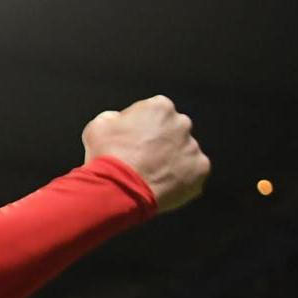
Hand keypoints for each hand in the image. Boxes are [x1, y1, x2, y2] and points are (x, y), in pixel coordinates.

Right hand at [82, 96, 208, 212]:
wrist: (119, 189)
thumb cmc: (106, 156)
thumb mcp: (97, 126)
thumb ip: (114, 118)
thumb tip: (119, 121)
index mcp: (160, 107)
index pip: (154, 111)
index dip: (141, 125)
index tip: (132, 139)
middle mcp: (182, 123)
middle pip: (173, 130)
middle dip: (161, 141)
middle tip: (142, 158)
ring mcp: (193, 147)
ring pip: (183, 152)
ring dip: (170, 160)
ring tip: (149, 175)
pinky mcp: (200, 170)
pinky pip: (191, 172)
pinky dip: (179, 178)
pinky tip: (160, 184)